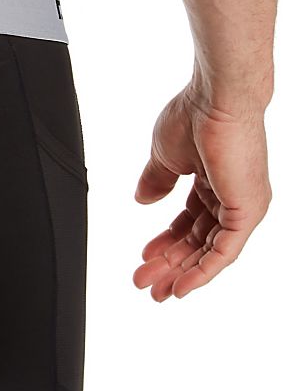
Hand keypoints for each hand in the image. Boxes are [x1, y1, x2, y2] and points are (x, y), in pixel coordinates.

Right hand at [132, 83, 271, 300]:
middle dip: (170, 264)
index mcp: (214, 181)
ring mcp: (242, 204)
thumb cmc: (194, 116)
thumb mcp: (164, 157)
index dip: (166, 242)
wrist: (216, 100)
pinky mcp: (247, 211)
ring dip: (182, 273)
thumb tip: (142, 199)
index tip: (144, 258)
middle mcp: (232, 195)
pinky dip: (204, 272)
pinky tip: (183, 286)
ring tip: (156, 290)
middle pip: (198, 241)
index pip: (190, 222)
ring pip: (211, 251)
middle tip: (145, 282)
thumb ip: (155, 181)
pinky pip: (225, 252)